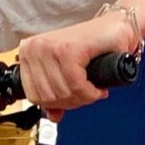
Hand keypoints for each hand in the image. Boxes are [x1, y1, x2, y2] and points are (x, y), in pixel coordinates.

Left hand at [16, 10, 136, 113]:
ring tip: (93, 89)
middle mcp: (35, 47)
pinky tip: (98, 88)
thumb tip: (52, 116)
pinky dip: (91, 93)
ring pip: (62, 93)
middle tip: (86, 94)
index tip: (71, 100)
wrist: (116, 28)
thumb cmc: (94, 45)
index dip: (55, 105)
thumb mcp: (66, 73)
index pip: (33, 96)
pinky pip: (76, 85)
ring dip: (83, 98)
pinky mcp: (69, 50)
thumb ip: (56, 96)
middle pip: (48, 97)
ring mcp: (50, 47)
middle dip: (72, 102)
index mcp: (28, 52)